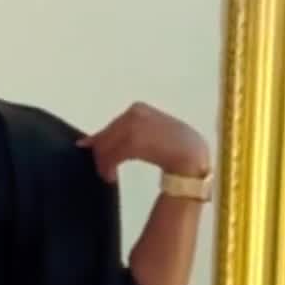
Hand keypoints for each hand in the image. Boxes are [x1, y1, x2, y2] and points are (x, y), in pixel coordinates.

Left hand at [77, 102, 210, 181]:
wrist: (193, 157)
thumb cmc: (178, 148)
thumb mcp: (152, 136)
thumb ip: (128, 135)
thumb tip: (91, 142)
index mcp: (139, 109)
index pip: (114, 125)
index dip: (104, 140)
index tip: (96, 152)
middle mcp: (136, 112)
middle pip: (108, 133)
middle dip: (102, 152)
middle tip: (103, 170)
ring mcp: (135, 125)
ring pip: (108, 144)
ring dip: (105, 162)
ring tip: (108, 175)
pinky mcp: (135, 140)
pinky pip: (114, 153)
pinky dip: (109, 165)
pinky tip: (111, 176)